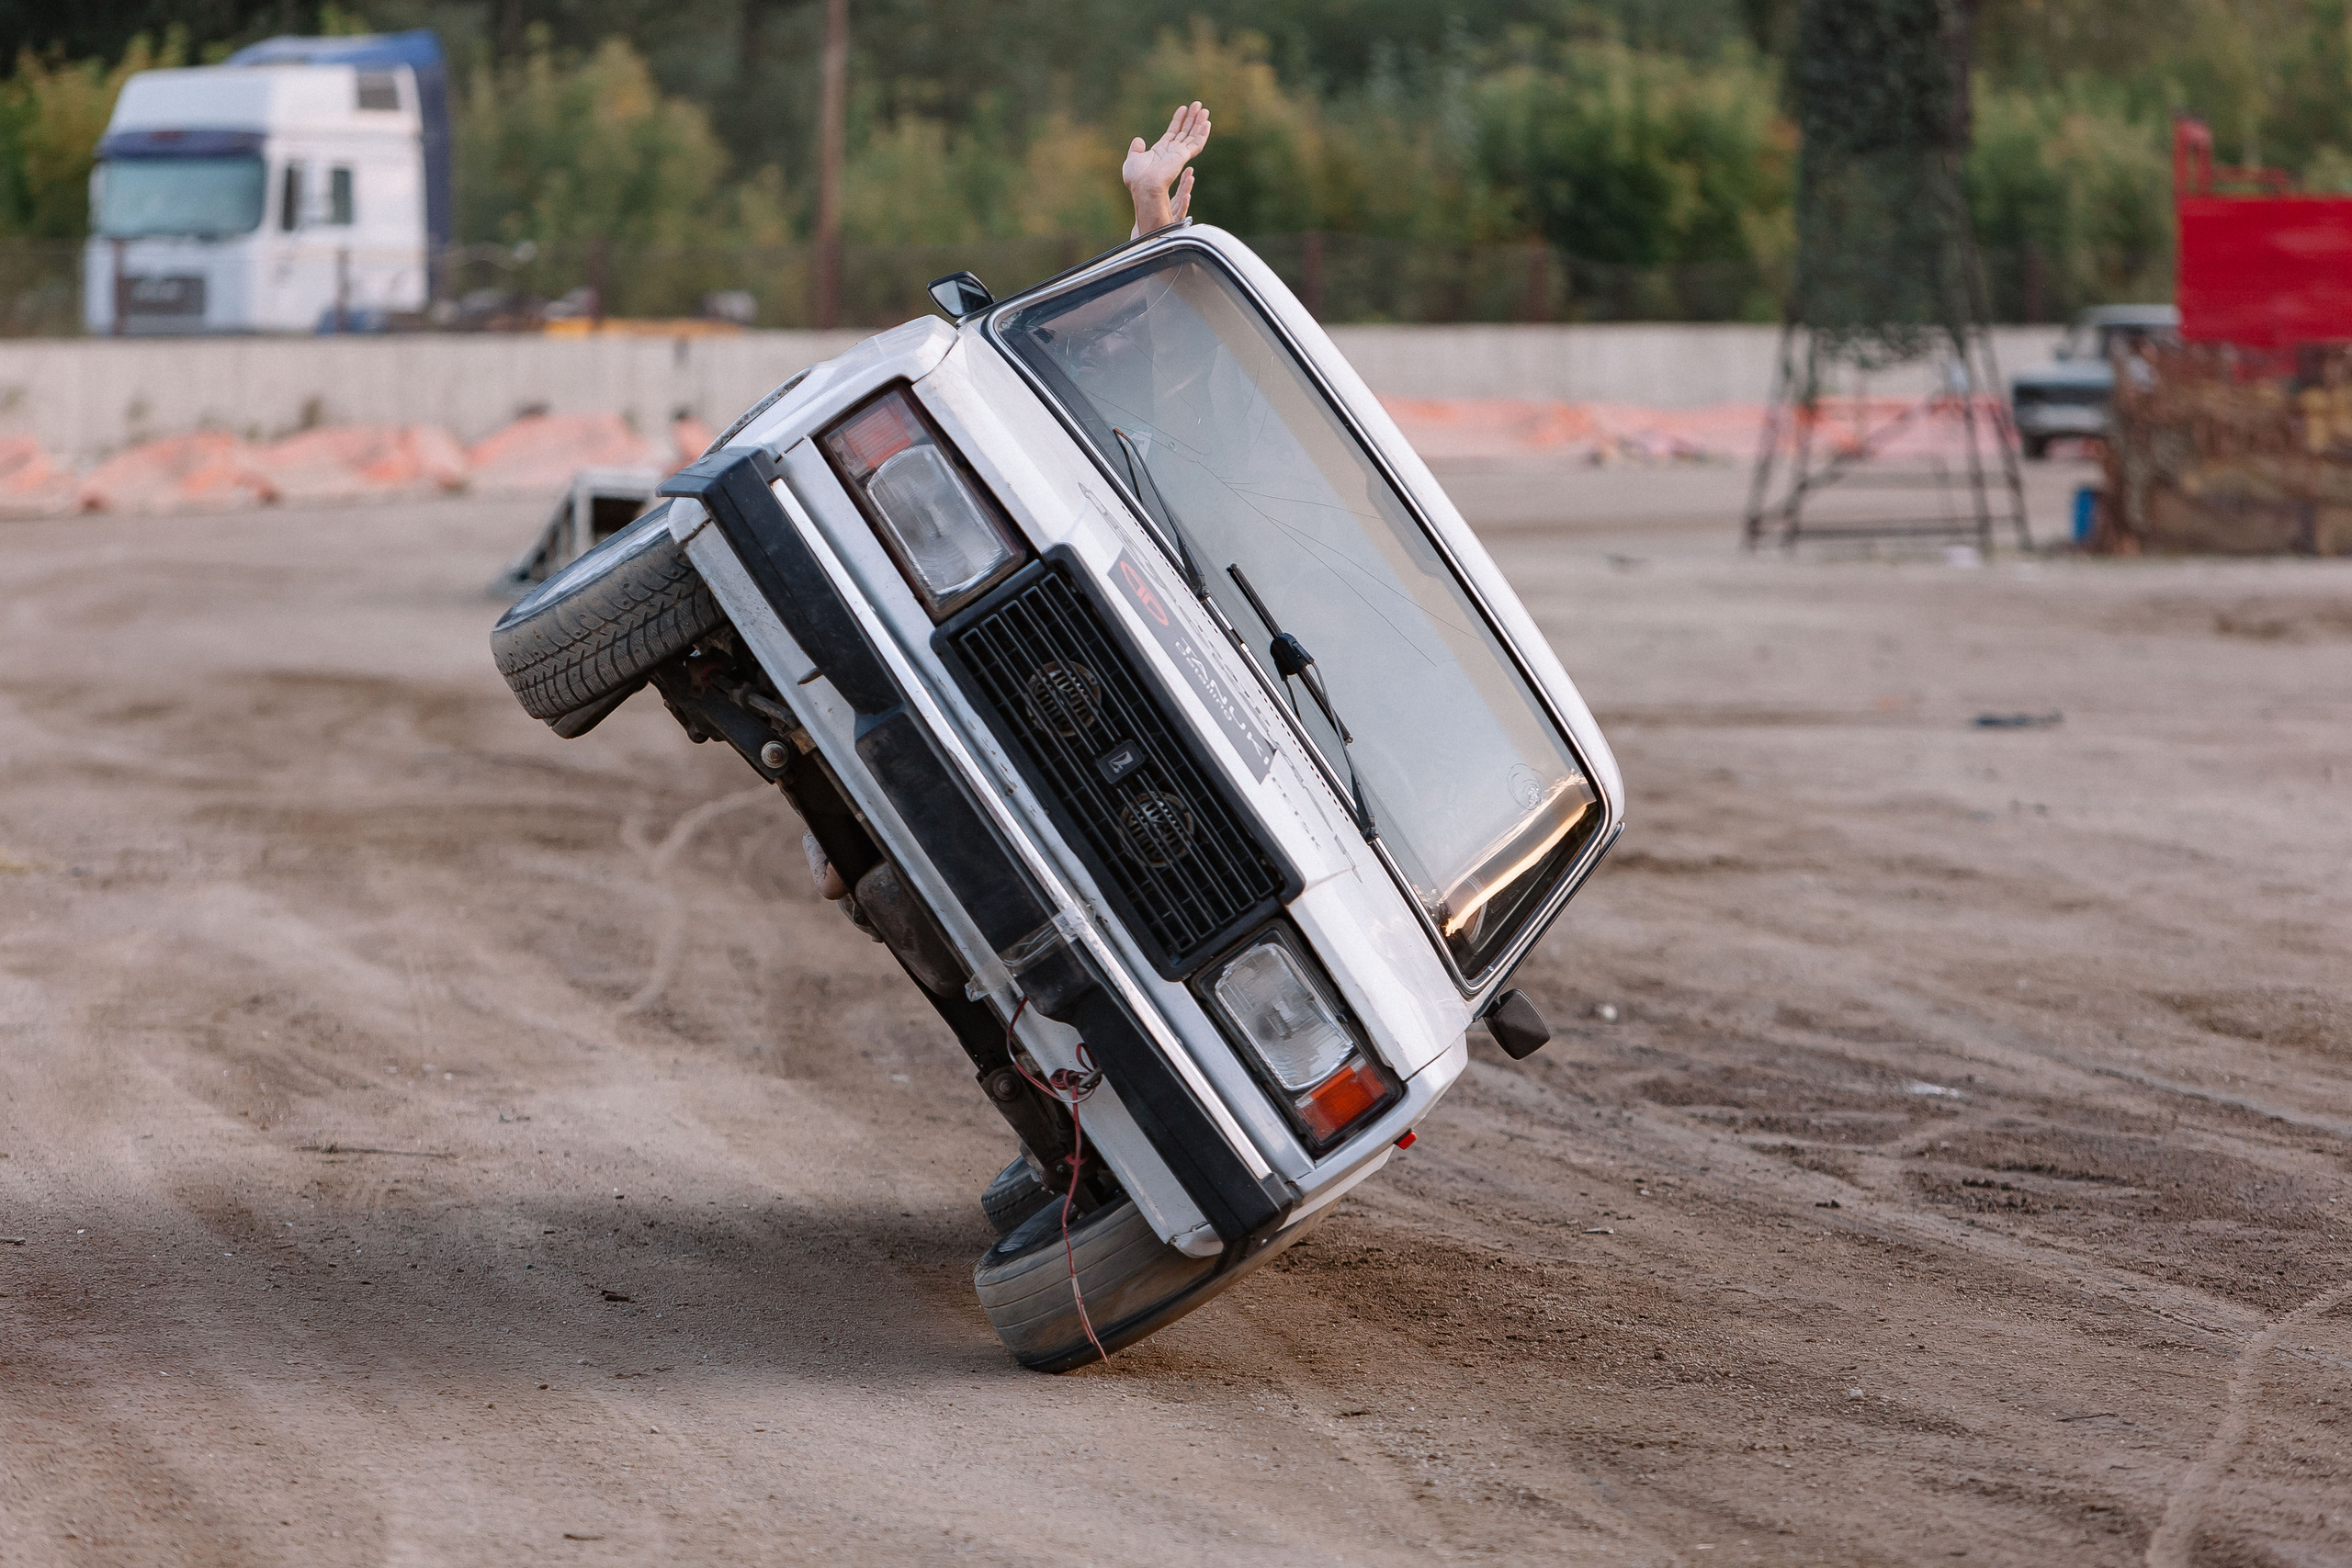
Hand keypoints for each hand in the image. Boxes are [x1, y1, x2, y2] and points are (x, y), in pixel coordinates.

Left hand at [1125, 101, 1209, 235]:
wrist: (1143, 186)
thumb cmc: (1136, 177)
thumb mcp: (1133, 159)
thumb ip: (1137, 149)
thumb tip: (1138, 140)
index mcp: (1161, 151)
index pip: (1173, 132)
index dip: (1178, 120)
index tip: (1183, 108)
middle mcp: (1172, 152)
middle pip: (1185, 132)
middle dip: (1192, 118)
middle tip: (1198, 105)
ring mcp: (1179, 155)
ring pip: (1193, 136)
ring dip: (1199, 123)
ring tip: (1204, 109)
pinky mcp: (1183, 157)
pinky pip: (1196, 144)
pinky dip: (1202, 134)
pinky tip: (1207, 123)